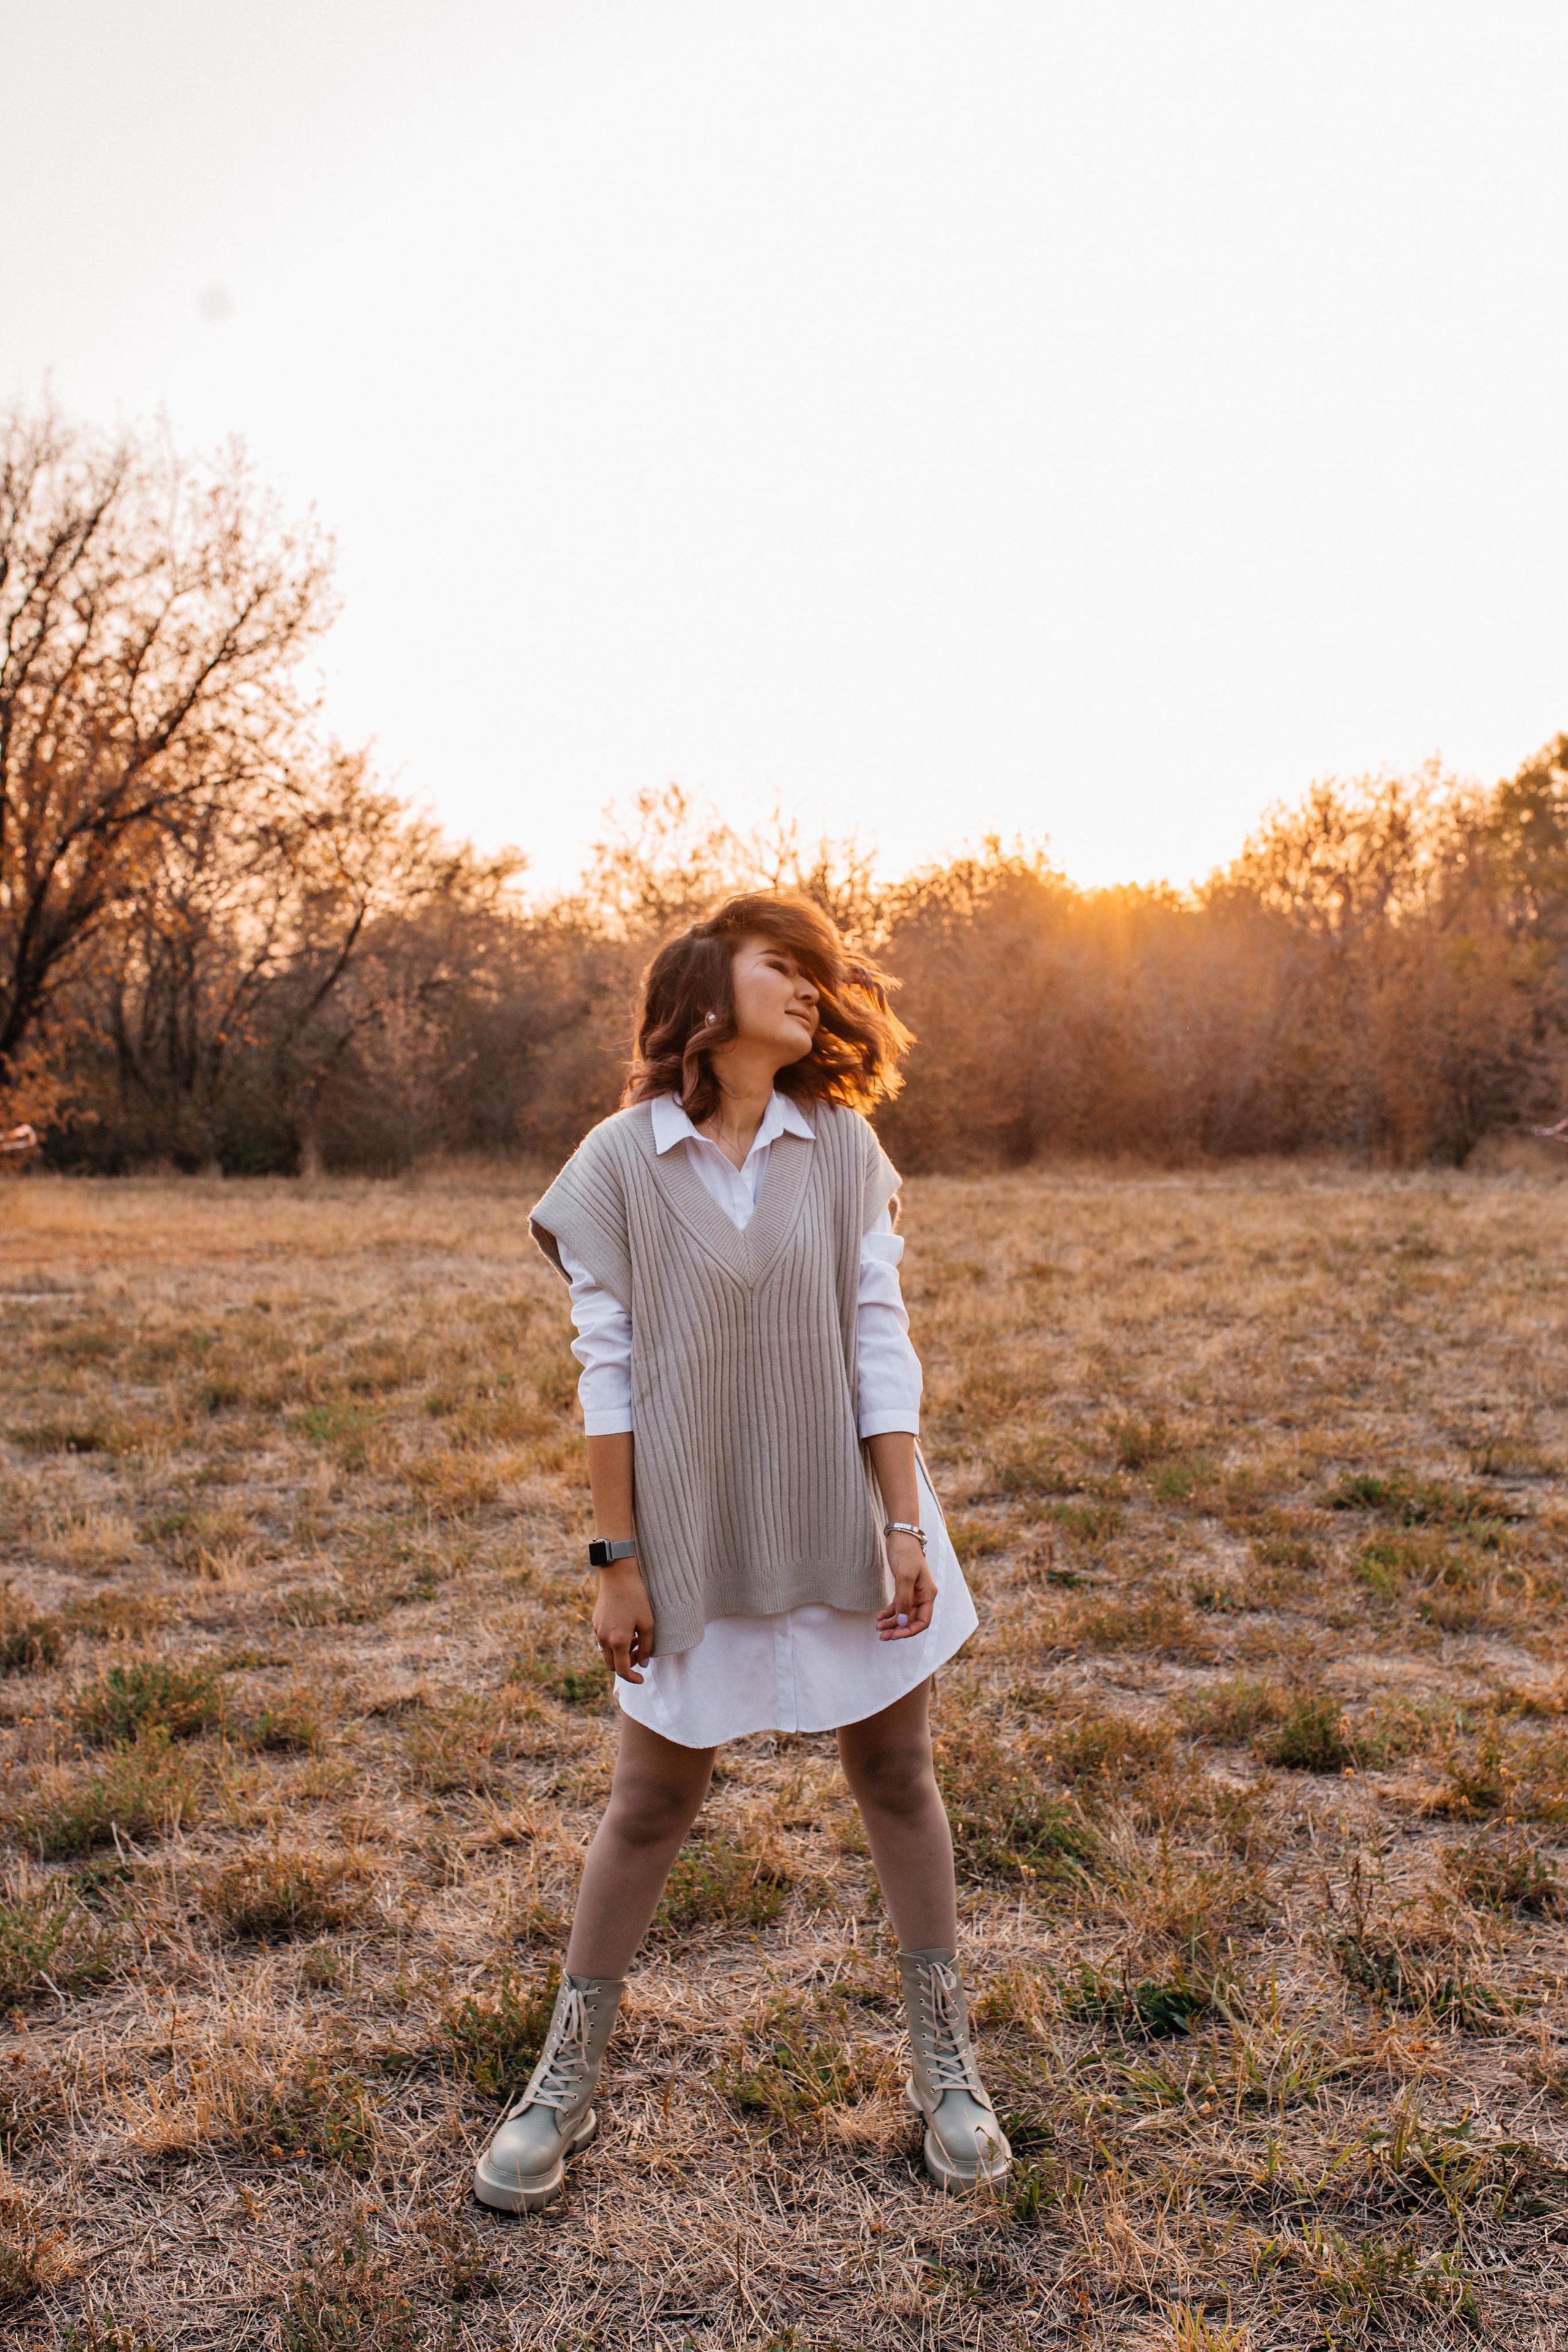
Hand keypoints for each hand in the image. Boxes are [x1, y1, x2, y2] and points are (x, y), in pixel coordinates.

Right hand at [593, 1559, 653, 1682]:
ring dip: (620, 1653)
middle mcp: (603, 1638)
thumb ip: (646, 1646)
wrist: (618, 1574)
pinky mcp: (595, 1622)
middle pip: (611, 1665)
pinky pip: (603, 1640)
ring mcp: (597, 1630)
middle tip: (639, 1653)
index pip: (622, 1670)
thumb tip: (643, 1663)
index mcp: (617, 1640)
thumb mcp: (647, 1622)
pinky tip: (626, 1628)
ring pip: (607, 1653)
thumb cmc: (636, 1596)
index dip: (632, 1678)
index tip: (641, 1678)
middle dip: (625, 1665)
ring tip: (635, 1638)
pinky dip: (614, 1642)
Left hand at [876, 1530, 936, 1640]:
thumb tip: (902, 1622)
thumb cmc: (906, 1554)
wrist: (901, 1536)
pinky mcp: (904, 1588)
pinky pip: (897, 1606)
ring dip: (892, 1623)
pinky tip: (879, 1618)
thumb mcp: (905, 1577)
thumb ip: (904, 1601)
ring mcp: (913, 1593)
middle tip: (883, 1637)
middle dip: (898, 1630)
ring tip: (878, 1629)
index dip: (910, 1630)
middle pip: (912, 1620)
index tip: (895, 1635)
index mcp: (928, 1594)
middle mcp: (922, 1596)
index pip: (923, 1621)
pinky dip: (889, 1613)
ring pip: (903, 1615)